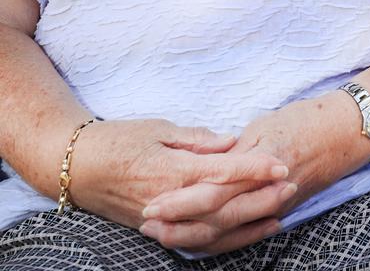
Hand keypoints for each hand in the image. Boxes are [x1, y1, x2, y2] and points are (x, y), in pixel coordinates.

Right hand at [69, 118, 287, 237]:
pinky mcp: (159, 229)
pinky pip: (199, 241)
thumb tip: (232, 142)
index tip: (280, 164)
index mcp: (171, 169)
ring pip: (214, 230)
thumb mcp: (159, 128)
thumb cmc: (118, 139)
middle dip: (260, 197)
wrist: (77, 167)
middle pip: (223, 206)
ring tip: (282, 211)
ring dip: (250, 222)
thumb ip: (198, 139)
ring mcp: (164, 219)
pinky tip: (252, 232)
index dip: (253, 169)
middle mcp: (170, 199)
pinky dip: (228, 240)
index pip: (221, 172)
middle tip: (292, 185)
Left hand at [140, 93, 364, 252]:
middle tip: (147, 223)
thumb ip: (236, 150)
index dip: (179, 201)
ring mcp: (274, 206)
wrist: (346, 131)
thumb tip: (207, 163)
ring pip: (228, 231)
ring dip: (194, 235)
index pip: (212, 191)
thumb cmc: (306, 121)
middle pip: (215, 218)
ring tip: (164, 234)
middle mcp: (264, 193)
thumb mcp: (267, 126)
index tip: (152, 203)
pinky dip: (222, 240)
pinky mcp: (281, 210)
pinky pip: (246, 232)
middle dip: (178, 224)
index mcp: (258, 166)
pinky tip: (202, 240)